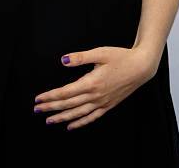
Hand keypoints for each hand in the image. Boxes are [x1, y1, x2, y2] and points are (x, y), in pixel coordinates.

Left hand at [33, 45, 157, 130]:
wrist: (141, 67)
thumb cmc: (121, 57)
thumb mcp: (100, 52)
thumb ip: (80, 57)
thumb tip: (62, 60)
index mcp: (91, 82)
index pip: (65, 93)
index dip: (50, 96)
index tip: (38, 99)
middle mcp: (95, 95)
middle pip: (69, 105)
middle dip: (51, 107)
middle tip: (37, 110)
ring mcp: (102, 102)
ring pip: (78, 114)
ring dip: (62, 117)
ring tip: (49, 121)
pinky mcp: (109, 105)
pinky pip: (92, 117)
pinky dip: (80, 123)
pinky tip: (71, 126)